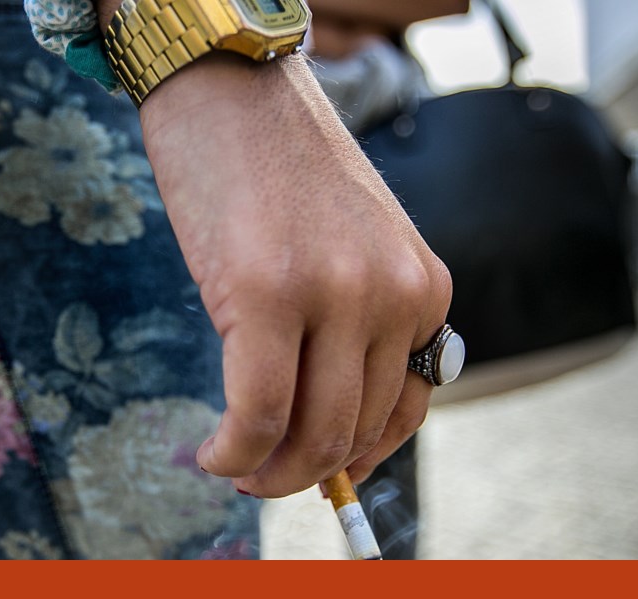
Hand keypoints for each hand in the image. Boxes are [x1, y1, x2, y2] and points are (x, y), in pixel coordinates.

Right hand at [139, 53, 451, 496]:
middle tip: (257, 476)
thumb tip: (327, 432)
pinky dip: (233, 451)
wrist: (231, 84)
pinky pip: (257, 413)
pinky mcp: (264, 292)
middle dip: (303, 475)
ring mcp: (335, 293)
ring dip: (268, 472)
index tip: (310, 469)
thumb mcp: (349, 251)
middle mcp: (395, 294)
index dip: (356, 458)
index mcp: (425, 286)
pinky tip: (212, 450)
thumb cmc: (280, 168)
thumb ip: (355, 329)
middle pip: (356, 431)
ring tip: (234, 465)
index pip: (406, 409)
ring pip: (313, 434)